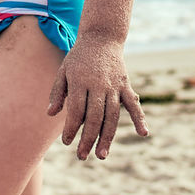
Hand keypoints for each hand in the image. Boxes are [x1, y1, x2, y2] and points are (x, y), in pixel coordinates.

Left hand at [47, 32, 147, 159]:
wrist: (101, 38)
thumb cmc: (78, 57)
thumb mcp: (63, 70)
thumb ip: (57, 92)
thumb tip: (50, 113)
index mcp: (80, 82)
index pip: (76, 110)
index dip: (71, 128)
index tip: (67, 142)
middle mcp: (98, 85)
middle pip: (94, 117)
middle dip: (87, 139)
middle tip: (82, 156)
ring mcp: (114, 86)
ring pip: (112, 116)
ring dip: (107, 137)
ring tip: (101, 155)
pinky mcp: (126, 85)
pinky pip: (133, 104)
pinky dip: (139, 118)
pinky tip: (143, 133)